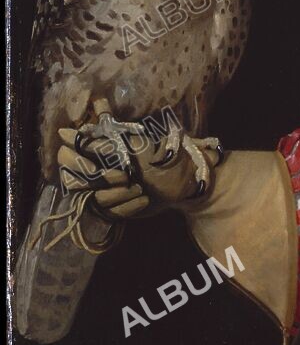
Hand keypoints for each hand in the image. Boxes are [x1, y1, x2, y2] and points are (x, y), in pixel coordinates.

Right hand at [57, 124, 220, 221]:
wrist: (188, 181)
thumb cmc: (166, 154)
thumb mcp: (138, 142)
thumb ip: (104, 136)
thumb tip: (66, 131)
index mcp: (99, 147)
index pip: (67, 151)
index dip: (79, 158)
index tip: (103, 160)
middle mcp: (96, 169)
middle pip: (72, 178)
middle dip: (99, 179)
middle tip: (124, 177)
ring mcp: (103, 191)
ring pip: (93, 198)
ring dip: (119, 194)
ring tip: (141, 186)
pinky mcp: (113, 209)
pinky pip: (109, 213)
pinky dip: (128, 206)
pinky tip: (144, 198)